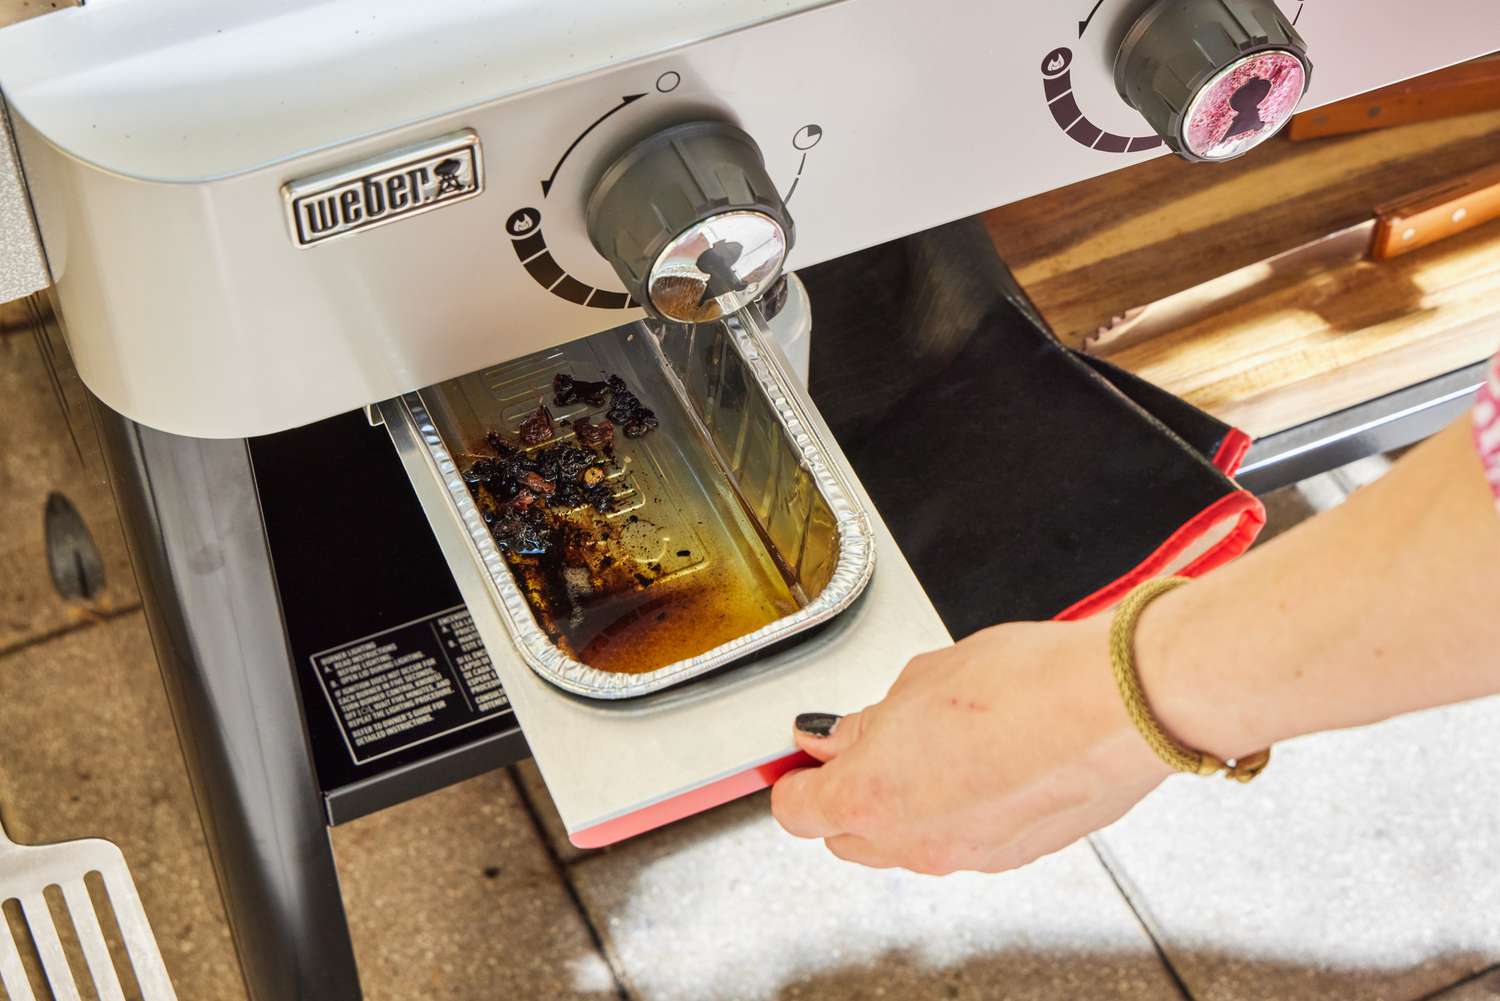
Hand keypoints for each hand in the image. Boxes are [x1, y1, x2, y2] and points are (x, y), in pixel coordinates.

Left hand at [770, 615, 1170, 874]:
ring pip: (908, 841)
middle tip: (868, 741)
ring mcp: (967, 857)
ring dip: (905, 802)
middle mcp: (913, 843)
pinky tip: (982, 760)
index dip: (796, 778)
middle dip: (847, 794)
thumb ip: (866, 722)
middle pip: (848, 836)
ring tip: (937, 739)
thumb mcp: (919, 680)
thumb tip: (836, 737)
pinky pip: (963, 839)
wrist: (1115, 708)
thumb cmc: (1024, 685)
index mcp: (871, 797)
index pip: (796, 811)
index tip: (804, 754)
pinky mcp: (1016, 856)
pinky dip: (958, 809)